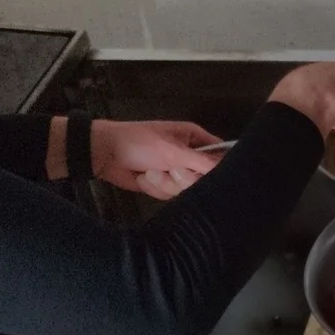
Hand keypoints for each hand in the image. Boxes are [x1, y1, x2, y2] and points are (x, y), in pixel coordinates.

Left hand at [92, 119, 222, 200]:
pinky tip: (143, 178)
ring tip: (150, 171)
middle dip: (183, 178)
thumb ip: (203, 161)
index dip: (219, 167)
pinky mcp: (164, 185)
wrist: (105, 153)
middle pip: (204, 178)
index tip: (209, 175)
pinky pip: (169, 195)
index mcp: (195, 139)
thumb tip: (228, 167)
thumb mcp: (173, 150)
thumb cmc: (140, 142)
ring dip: (165, 183)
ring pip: (186, 190)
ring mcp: (176, 172)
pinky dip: (155, 188)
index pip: (221, 155)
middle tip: (171, 170)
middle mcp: (189, 156)